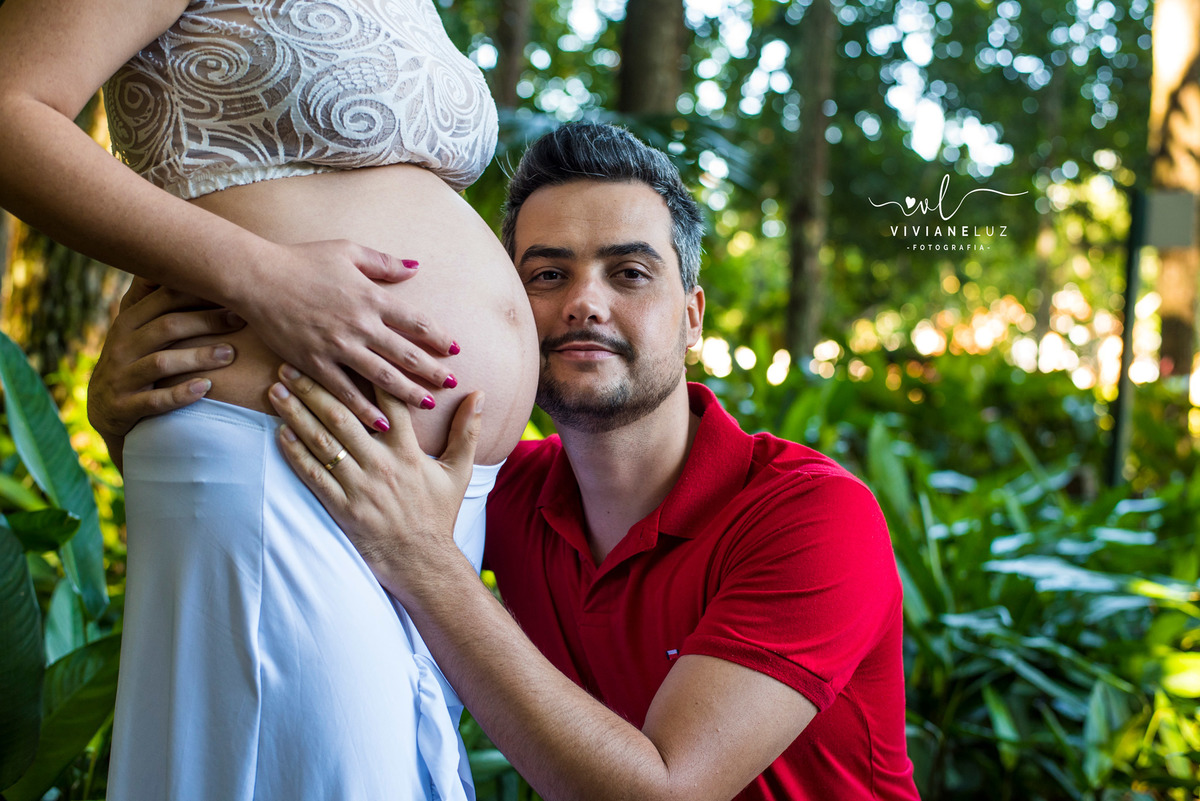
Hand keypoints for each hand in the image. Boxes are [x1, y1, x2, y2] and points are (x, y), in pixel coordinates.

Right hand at [88, 279, 244, 442]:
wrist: (103, 411)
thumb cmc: (135, 361)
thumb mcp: (139, 330)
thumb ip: (158, 302)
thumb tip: (190, 260)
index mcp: (128, 322)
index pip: (163, 300)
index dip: (198, 293)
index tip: (234, 291)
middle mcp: (121, 346)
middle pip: (167, 327)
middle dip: (205, 321)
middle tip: (240, 319)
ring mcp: (120, 377)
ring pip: (161, 362)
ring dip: (198, 357)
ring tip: (230, 354)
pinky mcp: (123, 407)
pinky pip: (154, 401)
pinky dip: (181, 394)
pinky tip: (206, 388)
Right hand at [238, 240, 460, 432]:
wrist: (257, 278)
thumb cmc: (303, 260)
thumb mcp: (348, 251)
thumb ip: (384, 263)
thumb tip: (415, 267)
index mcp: (371, 298)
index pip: (416, 322)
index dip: (439, 337)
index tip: (455, 349)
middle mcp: (360, 326)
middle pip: (406, 354)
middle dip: (433, 371)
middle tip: (451, 384)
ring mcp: (338, 347)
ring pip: (382, 376)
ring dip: (408, 393)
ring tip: (427, 403)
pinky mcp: (315, 363)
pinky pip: (345, 392)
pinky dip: (365, 410)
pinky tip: (382, 423)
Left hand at [267, 363, 482, 596]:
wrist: (422, 562)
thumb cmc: (439, 514)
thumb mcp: (460, 471)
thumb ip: (468, 431)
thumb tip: (480, 393)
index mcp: (409, 452)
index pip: (387, 403)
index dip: (366, 374)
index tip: (345, 350)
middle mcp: (382, 465)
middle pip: (343, 416)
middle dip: (314, 387)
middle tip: (292, 363)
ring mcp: (360, 486)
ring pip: (323, 442)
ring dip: (297, 413)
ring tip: (277, 390)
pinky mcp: (341, 508)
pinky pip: (313, 475)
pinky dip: (295, 453)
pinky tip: (280, 432)